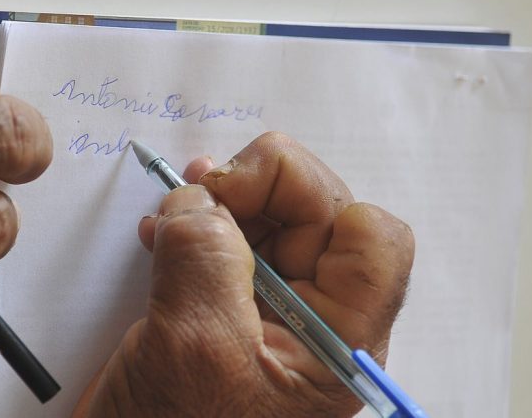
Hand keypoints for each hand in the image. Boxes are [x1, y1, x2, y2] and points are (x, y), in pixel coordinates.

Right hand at [74, 132, 413, 416]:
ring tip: (175, 207)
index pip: (371, 238)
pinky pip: (227, 241)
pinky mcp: (228, 307)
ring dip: (222, 198)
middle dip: (256, 186)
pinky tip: (160, 232)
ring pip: (268, 218)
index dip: (312, 198)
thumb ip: (204, 260)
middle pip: (316, 211)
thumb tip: (198, 198)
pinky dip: (195, 222)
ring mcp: (270, 311)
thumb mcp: (195, 347)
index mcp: (337, 339)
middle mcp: (315, 319)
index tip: (238, 197)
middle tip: (199, 193)